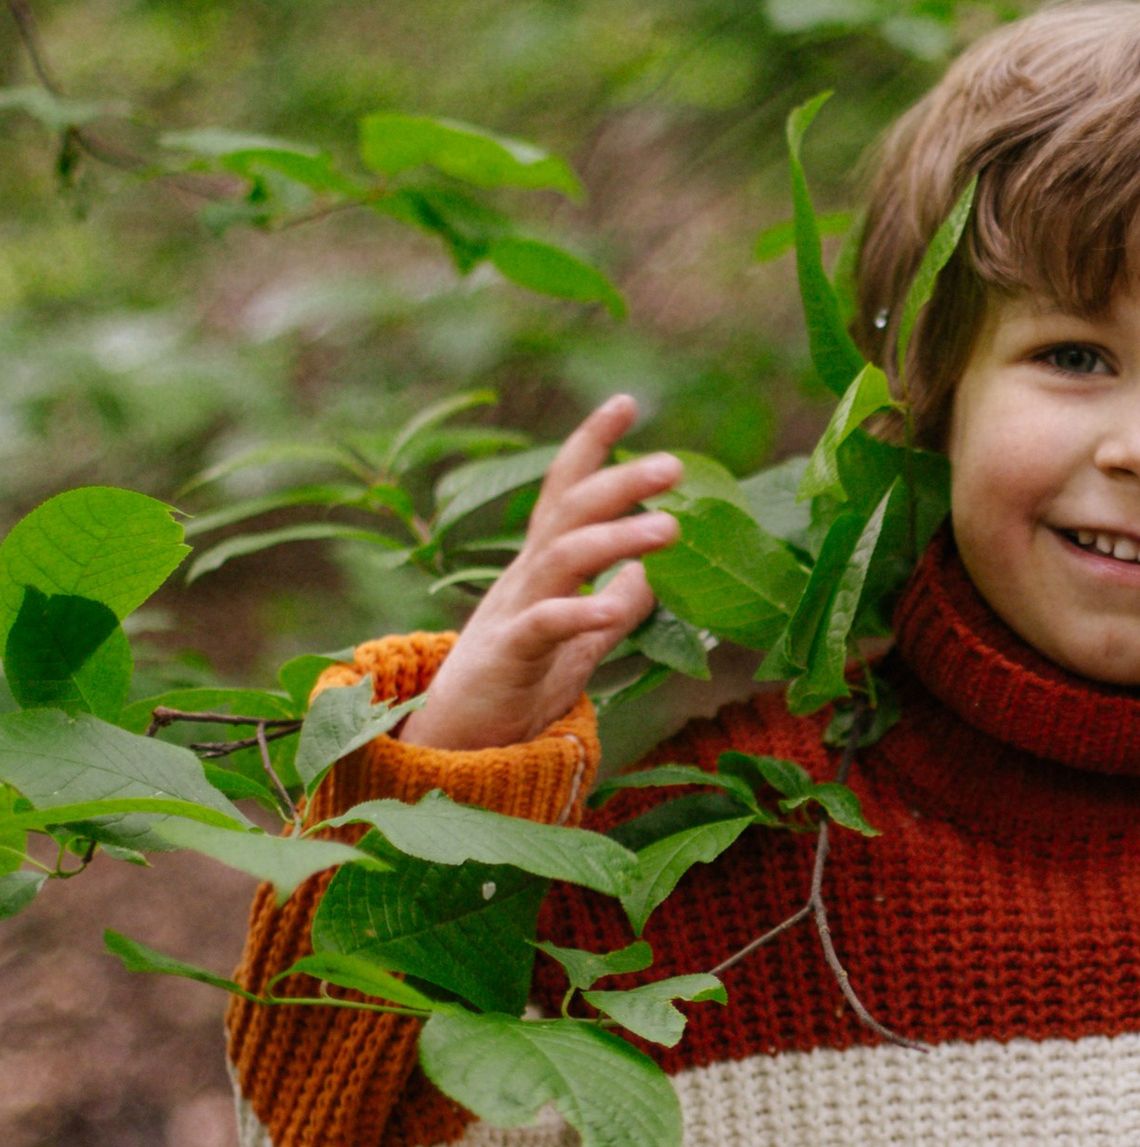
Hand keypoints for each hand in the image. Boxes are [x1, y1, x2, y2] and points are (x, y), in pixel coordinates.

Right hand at [400, 396, 683, 752]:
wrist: (459, 745)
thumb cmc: (518, 684)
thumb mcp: (580, 639)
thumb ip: (618, 605)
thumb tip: (658, 572)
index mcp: (545, 566)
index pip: (567, 491)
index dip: (593, 445)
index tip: (626, 401)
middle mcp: (527, 576)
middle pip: (570, 511)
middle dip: (619, 480)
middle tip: (674, 463)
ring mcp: (514, 612)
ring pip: (562, 557)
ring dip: (617, 538)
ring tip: (670, 527)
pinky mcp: (507, 656)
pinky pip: (543, 626)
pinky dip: (580, 612)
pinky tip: (615, 606)